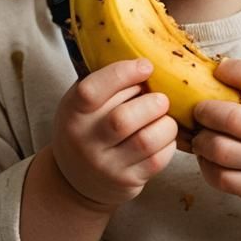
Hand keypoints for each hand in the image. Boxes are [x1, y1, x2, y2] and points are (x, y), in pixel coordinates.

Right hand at [51, 59, 178, 211]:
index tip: (146, 66)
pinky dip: (168, 143)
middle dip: (152, 103)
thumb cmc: (87, 129)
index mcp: (72, 113)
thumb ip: (105, 83)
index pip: (92, 91)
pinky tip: (164, 135)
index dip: (123, 74)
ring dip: (165, 123)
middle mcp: (84, 141)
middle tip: (161, 98)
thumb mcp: (82, 105)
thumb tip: (145, 58)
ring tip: (165, 116)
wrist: (77, 181)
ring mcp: (105, 165)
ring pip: (145, 141)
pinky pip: (157, 160)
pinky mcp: (126, 182)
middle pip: (123, 119)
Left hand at [192, 59, 240, 211]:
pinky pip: (220, 179)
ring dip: (201, 141)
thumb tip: (219, 69)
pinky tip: (209, 156)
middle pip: (230, 120)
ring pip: (219, 152)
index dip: (229, 71)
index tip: (217, 73)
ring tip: (201, 134)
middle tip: (199, 111)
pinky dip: (206, 165)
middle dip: (204, 112)